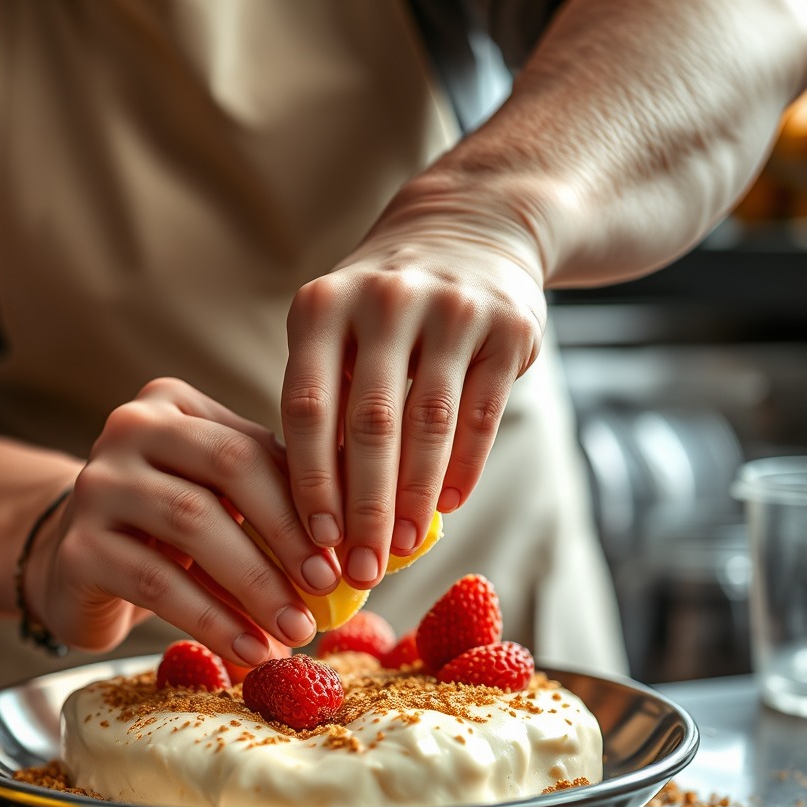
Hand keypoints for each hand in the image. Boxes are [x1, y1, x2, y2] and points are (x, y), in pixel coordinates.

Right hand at [21, 378, 339, 663]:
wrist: (81, 567)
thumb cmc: (172, 532)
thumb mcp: (223, 501)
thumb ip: (279, 498)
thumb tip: (369, 540)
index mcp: (174, 405)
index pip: (256, 442)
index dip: (309, 498)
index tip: (349, 551)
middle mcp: (129, 429)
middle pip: (227, 466)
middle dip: (287, 532)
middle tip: (329, 586)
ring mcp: (96, 485)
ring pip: (193, 522)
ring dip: (256, 583)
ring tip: (298, 629)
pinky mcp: (77, 548)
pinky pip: (156, 583)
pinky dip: (212, 620)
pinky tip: (250, 649)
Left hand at [281, 170, 546, 587]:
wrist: (473, 228)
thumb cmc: (383, 308)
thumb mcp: (337, 331)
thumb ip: (326, 404)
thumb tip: (319, 514)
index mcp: (323, 306)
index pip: (307, 408)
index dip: (310, 481)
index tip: (314, 542)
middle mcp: (385, 299)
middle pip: (370, 424)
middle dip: (365, 508)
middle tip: (361, 569)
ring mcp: (452, 308)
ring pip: (429, 424)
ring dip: (415, 498)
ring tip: (404, 549)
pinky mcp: (509, 326)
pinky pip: (483, 415)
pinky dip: (463, 468)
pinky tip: (446, 508)